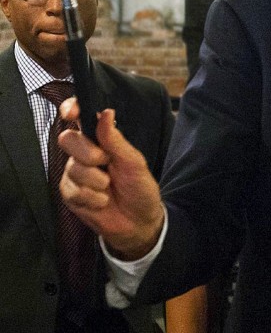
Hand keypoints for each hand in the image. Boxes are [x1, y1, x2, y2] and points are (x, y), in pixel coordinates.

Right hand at [58, 99, 163, 259]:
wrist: (138, 222)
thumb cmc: (140, 188)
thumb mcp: (133, 162)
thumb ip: (116, 140)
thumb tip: (106, 112)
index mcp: (101, 140)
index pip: (79, 118)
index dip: (71, 110)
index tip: (71, 113)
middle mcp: (83, 153)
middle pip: (68, 140)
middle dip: (88, 153)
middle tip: (106, 162)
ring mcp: (74, 173)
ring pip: (71, 168)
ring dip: (96, 181)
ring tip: (109, 188)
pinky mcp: (69, 194)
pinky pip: (72, 190)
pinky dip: (92, 197)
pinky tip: (102, 202)